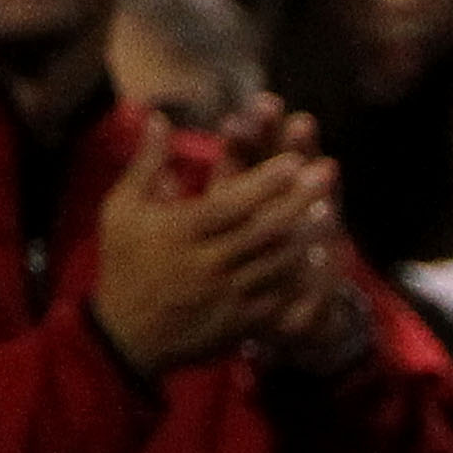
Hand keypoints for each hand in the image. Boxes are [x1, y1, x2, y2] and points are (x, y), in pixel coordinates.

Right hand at [92, 115, 342, 377]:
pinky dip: (302, 278)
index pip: (230, 203)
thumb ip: (147, 164)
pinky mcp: (243, 322)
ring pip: (278, 262)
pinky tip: (321, 258)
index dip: (265, 181)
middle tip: (327, 171)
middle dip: (298, 199)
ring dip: (307, 235)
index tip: (294, 159)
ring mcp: (228, 295)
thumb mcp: (123, 210)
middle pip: (263, 229)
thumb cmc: (125, 262)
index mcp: (179, 232)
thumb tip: (158, 118)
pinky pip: (280, 298)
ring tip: (329, 208)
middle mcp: (207, 263)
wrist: (129, 334)